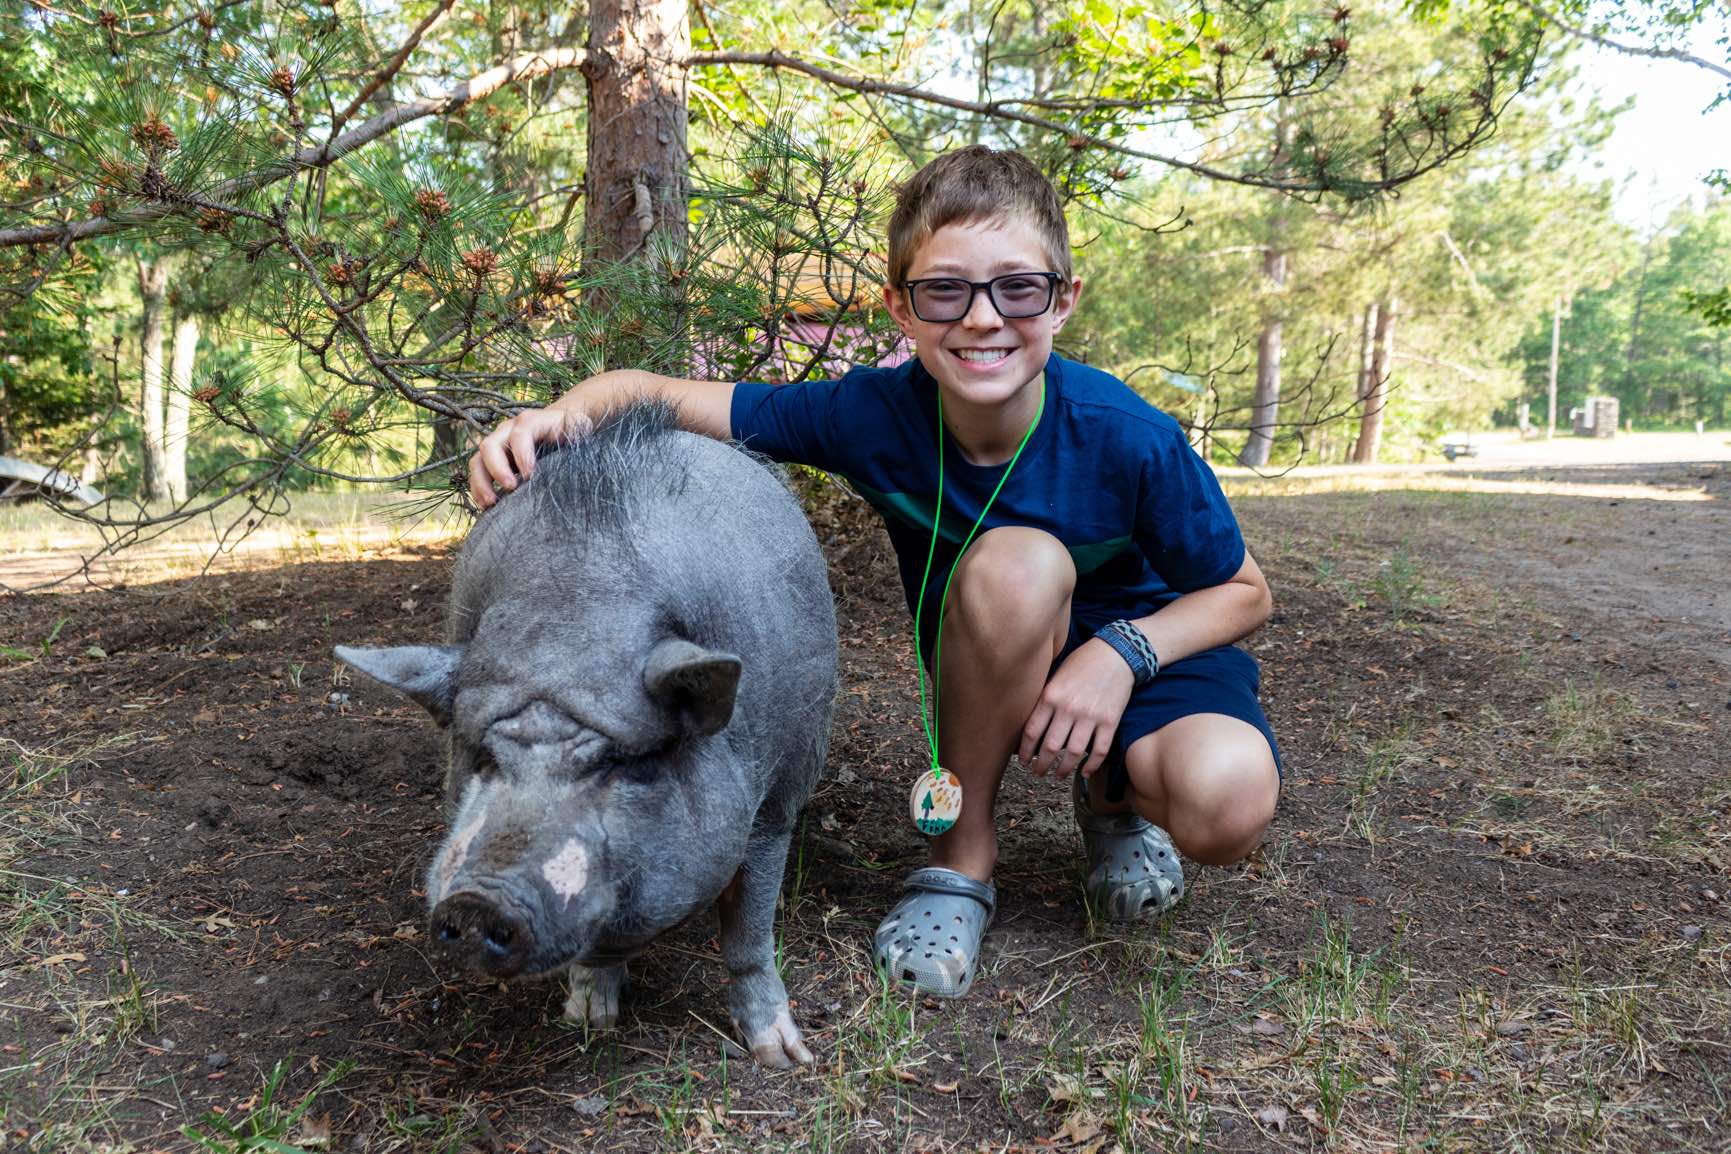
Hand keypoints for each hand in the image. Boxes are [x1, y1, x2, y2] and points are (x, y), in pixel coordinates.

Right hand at [467, 406, 592, 508]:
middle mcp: (508, 431)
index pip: (520, 433)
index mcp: (530, 422)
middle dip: (497, 468)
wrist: (561, 426)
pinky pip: (477, 474)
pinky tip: (488, 507)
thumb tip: (569, 463)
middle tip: (511, 487)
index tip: (530, 475)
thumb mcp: (577, 429)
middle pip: (490, 445)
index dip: (522, 453)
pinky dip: (478, 490)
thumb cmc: (570, 431)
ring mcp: (497, 445)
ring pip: (478, 461)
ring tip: (492, 503)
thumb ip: (574, 437)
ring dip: (481, 483)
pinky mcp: (492, 460)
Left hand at [1017, 638, 1134, 779]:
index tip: (1024, 760)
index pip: (1032, 731)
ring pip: (1074, 753)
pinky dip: (1092, 766)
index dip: (1025, 751)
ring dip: (1064, 769)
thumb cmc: (1082, 662)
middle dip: (1041, 765)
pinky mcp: (1110, 721)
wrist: (1116, 654)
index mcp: (1051, 696)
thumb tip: (1032, 724)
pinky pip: (1099, 751)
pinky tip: (1084, 772)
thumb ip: (1045, 698)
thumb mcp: (1056, 675)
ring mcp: (1091, 716)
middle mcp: (1069, 708)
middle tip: (1038, 772)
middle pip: (1051, 747)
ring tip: (1058, 775)